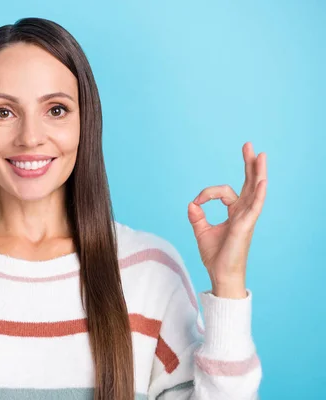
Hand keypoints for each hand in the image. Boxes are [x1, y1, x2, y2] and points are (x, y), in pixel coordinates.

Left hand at [187, 142, 266, 298]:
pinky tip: (262, 181)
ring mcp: (247, 219)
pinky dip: (258, 194)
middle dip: (249, 164)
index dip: (207, 193)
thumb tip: (192, 203)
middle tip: (249, 145)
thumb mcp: (202, 232)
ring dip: (257, 172)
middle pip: (249, 184)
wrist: (221, 275)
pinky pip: (254, 207)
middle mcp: (244, 213)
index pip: (224, 192)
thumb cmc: (216, 256)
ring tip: (260, 155)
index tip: (196, 202)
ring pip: (255, 191)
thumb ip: (197, 217)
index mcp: (235, 213)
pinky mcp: (246, 226)